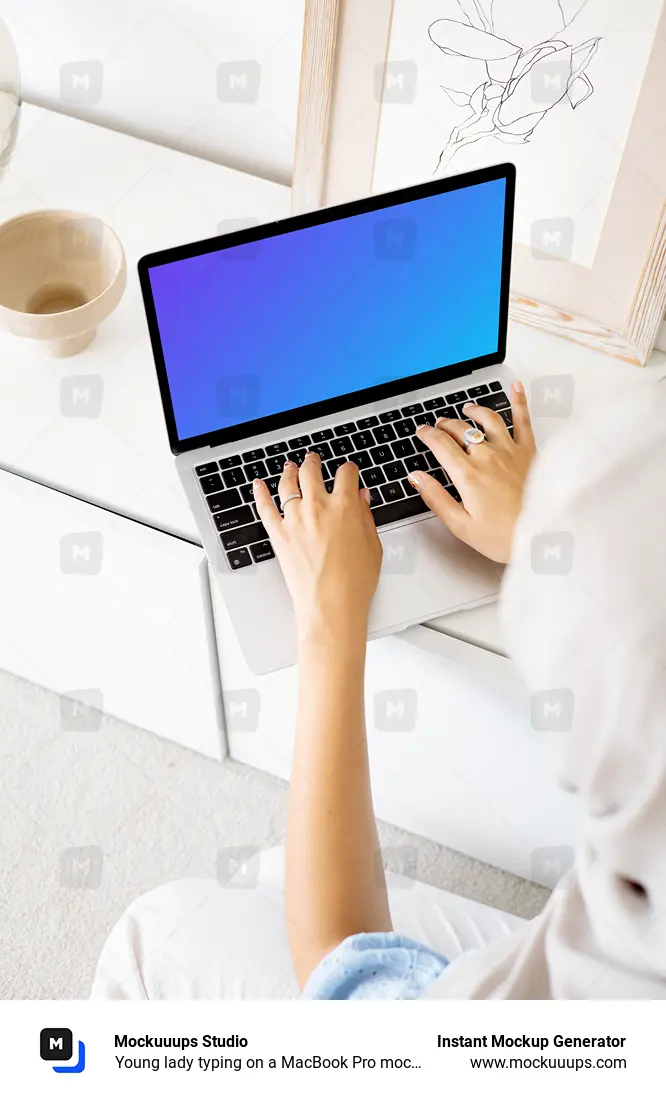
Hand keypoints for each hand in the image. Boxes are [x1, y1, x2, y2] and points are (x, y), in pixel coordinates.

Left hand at [253, 453, 382, 642]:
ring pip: (288, 485)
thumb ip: (365, 516)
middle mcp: (317, 507)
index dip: (349, 470)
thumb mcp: (372, 545)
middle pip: (312, 472)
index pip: (346, 474)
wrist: (330, 605)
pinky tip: (258, 485)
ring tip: (291, 467)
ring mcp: (295, 519)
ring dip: (290, 472)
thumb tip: (362, 498)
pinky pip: (265, 507)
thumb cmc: (354, 581)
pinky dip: (260, 494)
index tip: (349, 472)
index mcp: (344, 507)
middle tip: (314, 460)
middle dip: (314, 462)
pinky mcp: (279, 534)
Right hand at [408, 381, 535, 562]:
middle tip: (439, 426)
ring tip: (467, 409)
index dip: (427, 435)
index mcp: (468, 474)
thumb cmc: (505, 536)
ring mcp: (511, 451)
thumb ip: (436, 497)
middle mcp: (488, 457)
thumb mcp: (461, 525)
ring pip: (488, 419)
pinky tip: (516, 388)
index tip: (422, 432)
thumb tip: (416, 477)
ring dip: (474, 411)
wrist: (543, 536)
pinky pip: (523, 420)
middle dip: (445, 425)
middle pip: (461, 430)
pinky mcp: (530, 452)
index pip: (440, 445)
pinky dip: (519, 401)